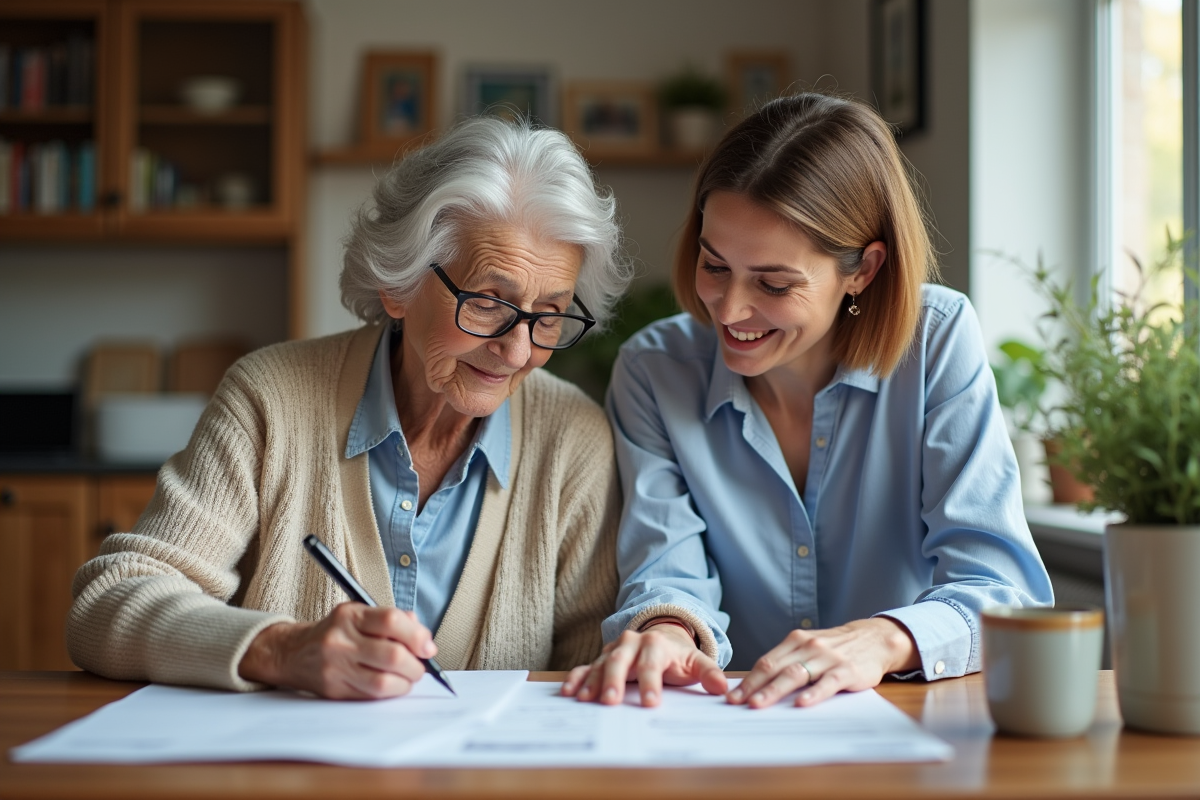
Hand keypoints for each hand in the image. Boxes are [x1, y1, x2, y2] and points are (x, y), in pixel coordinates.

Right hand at [238, 603, 435, 698]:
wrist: (293, 653)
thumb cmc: (337, 632)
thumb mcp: (360, 614)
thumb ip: (394, 620)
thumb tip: (425, 640)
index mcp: (350, 615)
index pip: (391, 621)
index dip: (417, 636)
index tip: (428, 647)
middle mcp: (341, 640)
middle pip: (392, 655)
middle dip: (416, 665)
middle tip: (419, 666)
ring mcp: (336, 667)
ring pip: (384, 682)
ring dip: (405, 683)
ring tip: (407, 678)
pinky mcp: (334, 690)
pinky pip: (371, 696)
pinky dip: (390, 693)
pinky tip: (391, 685)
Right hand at [560, 622, 726, 707]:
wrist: (661, 635)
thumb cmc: (678, 656)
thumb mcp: (696, 661)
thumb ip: (710, 673)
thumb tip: (723, 688)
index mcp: (656, 644)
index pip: (652, 665)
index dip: (651, 684)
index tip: (651, 703)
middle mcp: (631, 643)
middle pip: (620, 661)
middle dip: (614, 681)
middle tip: (610, 702)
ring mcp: (614, 650)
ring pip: (600, 664)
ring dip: (592, 682)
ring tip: (585, 700)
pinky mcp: (601, 658)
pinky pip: (586, 667)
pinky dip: (577, 678)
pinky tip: (569, 692)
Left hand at [727, 618, 918, 708]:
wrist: (874, 639)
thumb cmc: (836, 648)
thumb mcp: (809, 648)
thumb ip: (788, 663)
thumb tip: (758, 687)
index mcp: (795, 642)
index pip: (766, 662)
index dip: (748, 680)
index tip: (732, 696)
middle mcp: (809, 647)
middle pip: (775, 668)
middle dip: (754, 687)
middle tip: (737, 703)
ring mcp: (828, 658)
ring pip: (796, 674)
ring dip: (775, 690)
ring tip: (759, 704)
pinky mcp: (847, 670)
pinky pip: (828, 683)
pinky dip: (813, 693)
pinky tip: (801, 703)